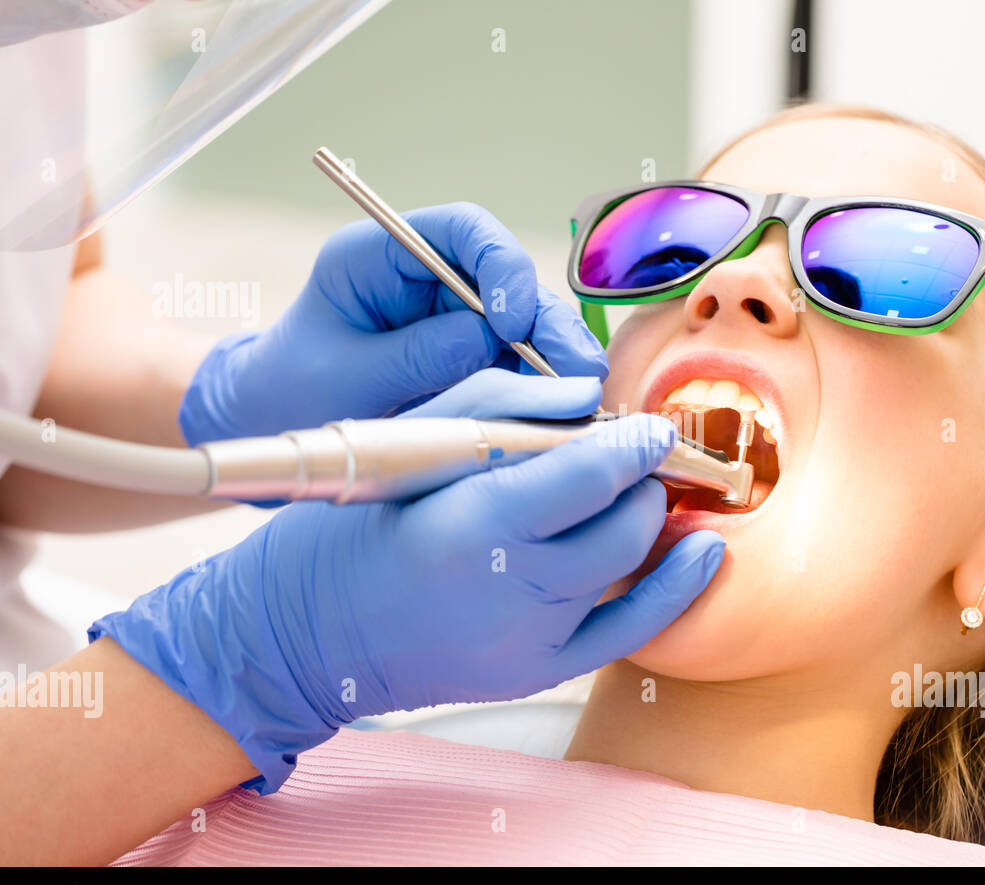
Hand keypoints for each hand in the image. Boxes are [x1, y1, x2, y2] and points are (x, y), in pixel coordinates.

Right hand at [94, 371, 723, 792]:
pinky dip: (675, 590)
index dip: (635, 444)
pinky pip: (630, 632)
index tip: (654, 424)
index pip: (589, 475)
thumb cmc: (354, 526)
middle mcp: (512, 589)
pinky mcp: (537, 673)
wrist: (308, 632)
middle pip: (621, 523)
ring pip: (626, 565)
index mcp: (473, 524)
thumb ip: (504, 408)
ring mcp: (530, 640)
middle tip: (640, 454)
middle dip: (642, 480)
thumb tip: (590, 395)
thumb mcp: (413, 443)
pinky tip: (703, 552)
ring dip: (645, 519)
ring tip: (643, 490)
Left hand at [179, 202, 605, 444]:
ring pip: (525, 324)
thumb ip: (414, 355)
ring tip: (586, 396)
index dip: (498, 264)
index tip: (508, 319)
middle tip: (577, 368)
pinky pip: (519, 364)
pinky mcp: (470, 359)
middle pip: (507, 279)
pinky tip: (569, 411)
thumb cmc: (291, 392)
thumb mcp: (344, 377)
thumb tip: (487, 339)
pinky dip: (545, 386)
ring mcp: (454, 319)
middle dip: (545, 321)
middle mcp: (428, 280)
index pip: (460, 230)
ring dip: (557, 356)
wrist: (274, 428)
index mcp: (381, 256)